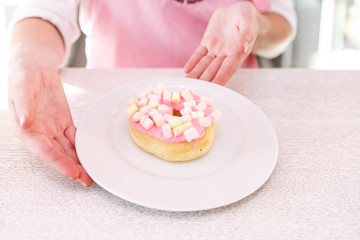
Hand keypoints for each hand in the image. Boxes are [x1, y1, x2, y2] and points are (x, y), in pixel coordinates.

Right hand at [8, 59, 92, 185]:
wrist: (34, 67)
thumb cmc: (23, 76)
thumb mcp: (21, 86)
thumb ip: (23, 105)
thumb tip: (25, 122)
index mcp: (26, 129)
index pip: (43, 150)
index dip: (58, 162)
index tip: (71, 172)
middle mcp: (40, 133)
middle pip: (58, 154)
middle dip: (72, 168)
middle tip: (86, 179)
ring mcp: (53, 129)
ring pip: (68, 149)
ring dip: (78, 161)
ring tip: (90, 174)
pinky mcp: (63, 122)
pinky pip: (74, 137)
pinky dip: (82, 147)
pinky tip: (90, 155)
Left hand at [184, 1, 258, 84]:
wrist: (237, 10)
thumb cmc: (246, 15)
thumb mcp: (248, 20)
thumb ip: (246, 33)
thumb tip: (243, 46)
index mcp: (238, 51)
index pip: (229, 68)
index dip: (222, 77)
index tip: (216, 87)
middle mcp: (226, 54)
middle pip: (214, 70)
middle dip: (206, 80)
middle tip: (197, 90)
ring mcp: (216, 49)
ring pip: (205, 64)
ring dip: (197, 74)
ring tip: (189, 83)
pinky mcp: (208, 42)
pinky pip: (199, 54)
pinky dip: (193, 62)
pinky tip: (187, 70)